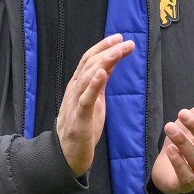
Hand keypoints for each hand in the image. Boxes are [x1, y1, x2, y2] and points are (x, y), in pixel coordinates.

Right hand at [57, 34, 133, 176]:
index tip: (120, 38)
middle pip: (89, 63)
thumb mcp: (94, 100)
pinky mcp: (79, 118)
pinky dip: (94, 84)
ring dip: (104, 61)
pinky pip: (86, 98)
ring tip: (118, 51)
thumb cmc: (82, 127)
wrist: (67, 155)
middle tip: (126, 42)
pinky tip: (103, 72)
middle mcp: (74, 90)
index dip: (103, 46)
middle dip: (108, 50)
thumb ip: (99, 83)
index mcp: (78, 85)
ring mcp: (75, 103)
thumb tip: (109, 64)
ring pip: (88, 76)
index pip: (89, 59)